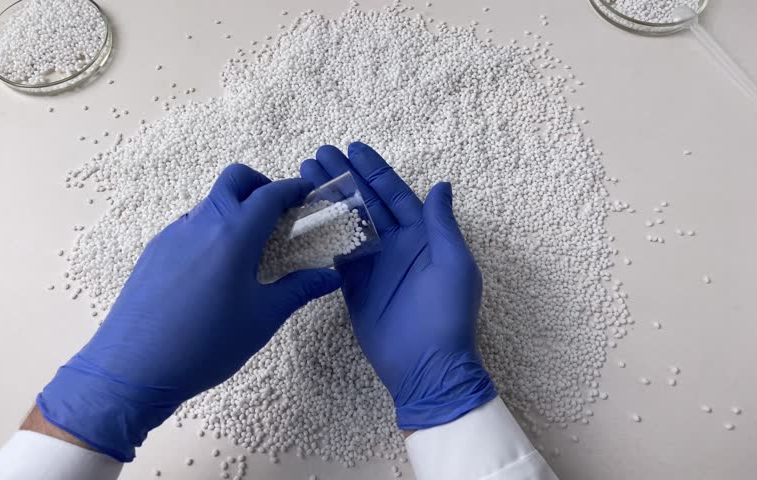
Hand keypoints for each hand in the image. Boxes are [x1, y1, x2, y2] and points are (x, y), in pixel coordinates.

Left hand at [37, 164, 341, 461]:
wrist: (134, 368)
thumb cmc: (205, 345)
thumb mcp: (262, 319)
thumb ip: (299, 290)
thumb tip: (331, 277)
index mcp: (233, 236)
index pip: (269, 195)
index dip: (293, 189)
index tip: (307, 193)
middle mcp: (202, 224)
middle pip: (235, 180)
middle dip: (261, 185)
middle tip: (278, 212)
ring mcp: (173, 234)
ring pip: (210, 202)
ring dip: (234, 208)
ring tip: (249, 246)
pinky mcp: (155, 250)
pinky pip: (189, 224)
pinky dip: (211, 229)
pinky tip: (216, 267)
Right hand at [300, 143, 495, 430]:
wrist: (427, 365)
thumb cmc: (447, 313)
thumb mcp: (454, 263)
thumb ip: (441, 224)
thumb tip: (442, 185)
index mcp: (422, 236)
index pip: (395, 193)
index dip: (375, 170)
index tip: (353, 147)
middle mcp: (397, 246)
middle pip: (366, 203)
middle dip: (344, 177)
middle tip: (318, 154)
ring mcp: (374, 266)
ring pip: (347, 224)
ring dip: (328, 200)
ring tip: (304, 175)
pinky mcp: (354, 287)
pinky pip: (335, 255)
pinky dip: (320, 236)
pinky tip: (302, 216)